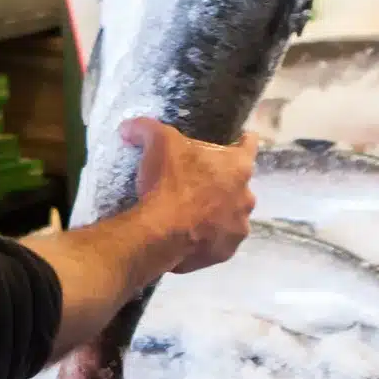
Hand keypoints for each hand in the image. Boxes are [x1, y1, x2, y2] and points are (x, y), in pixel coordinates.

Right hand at [124, 118, 255, 274]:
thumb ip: (145, 129)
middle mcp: (247, 196)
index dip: (242, 141)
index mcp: (238, 166)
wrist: (161, 232)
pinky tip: (189, 235)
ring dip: (217, 212)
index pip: (249, 145)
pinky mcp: (226, 252)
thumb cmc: (168, 181)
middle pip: (238, 183)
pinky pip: (218, 241)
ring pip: (232, 215)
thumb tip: (128, 127)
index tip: (238, 140)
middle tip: (197, 182)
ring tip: (192, 212)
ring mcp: (239, 227)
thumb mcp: (156, 143)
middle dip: (222, 182)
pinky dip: (208, 238)